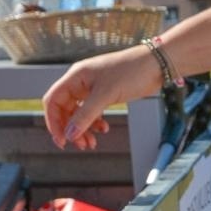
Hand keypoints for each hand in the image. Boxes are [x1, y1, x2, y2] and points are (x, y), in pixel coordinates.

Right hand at [41, 46, 155, 150]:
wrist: (156, 64)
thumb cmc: (131, 71)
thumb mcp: (106, 95)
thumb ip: (86, 115)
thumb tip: (70, 134)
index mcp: (75, 77)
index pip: (53, 101)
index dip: (54, 122)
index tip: (62, 141)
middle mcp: (80, 82)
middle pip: (65, 109)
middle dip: (71, 129)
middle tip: (81, 146)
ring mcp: (92, 88)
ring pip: (79, 113)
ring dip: (83, 129)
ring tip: (92, 143)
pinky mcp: (104, 93)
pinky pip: (92, 111)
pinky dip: (95, 122)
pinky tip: (104, 128)